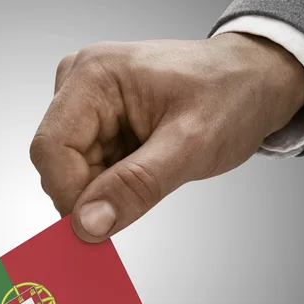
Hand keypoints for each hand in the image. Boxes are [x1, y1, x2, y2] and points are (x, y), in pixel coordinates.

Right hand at [30, 34, 303, 241]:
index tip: (99, 228)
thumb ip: (136, 186)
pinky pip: (88, 168)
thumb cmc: (231, 96)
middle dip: (93, 194)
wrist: (252, 81)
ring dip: (107, 189)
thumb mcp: (190, 145)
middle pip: (58, 162)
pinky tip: (146, 169)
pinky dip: (113, 184)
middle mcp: (80, 84)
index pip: (51, 149)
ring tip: (154, 172)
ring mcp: (87, 103)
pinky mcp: (98, 121)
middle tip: (141, 197)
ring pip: (72, 171)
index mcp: (94, 75)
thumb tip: (87, 225)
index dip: (70, 195)